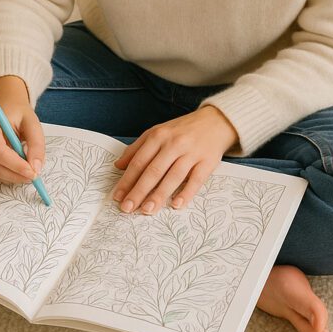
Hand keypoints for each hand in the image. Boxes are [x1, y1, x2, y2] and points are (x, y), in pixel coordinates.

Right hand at [0, 75, 44, 183]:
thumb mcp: (32, 122)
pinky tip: (17, 170)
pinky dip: (5, 174)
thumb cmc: (18, 113)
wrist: (5, 105)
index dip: (15, 165)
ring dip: (10, 176)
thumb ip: (36, 144)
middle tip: (33, 176)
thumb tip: (36, 168)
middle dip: (14, 174)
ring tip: (27, 173)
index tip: (32, 172)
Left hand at [112, 105, 237, 214]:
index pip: (139, 161)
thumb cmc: (182, 130)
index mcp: (159, 135)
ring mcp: (191, 152)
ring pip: (173, 176)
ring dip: (159, 195)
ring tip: (147, 210)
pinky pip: (196, 179)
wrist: (215, 121)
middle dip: (139, 191)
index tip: (117, 196)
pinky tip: (176, 205)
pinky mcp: (208, 161)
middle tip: (127, 208)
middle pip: (154, 170)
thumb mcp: (158, 132)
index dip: (127, 180)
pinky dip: (186, 193)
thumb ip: (137, 148)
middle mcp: (174, 143)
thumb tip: (118, 166)